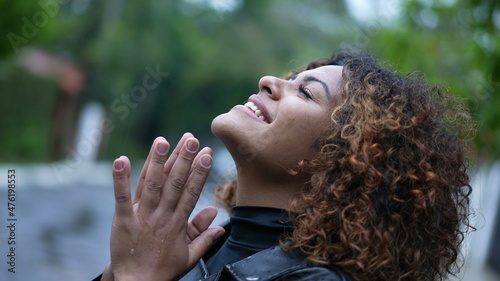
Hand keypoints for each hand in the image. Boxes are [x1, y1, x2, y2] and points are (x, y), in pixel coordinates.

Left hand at [102, 133, 224, 280]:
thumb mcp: (189, 257)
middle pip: (174, 184)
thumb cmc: (162, 270)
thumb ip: (204, 239)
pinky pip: (122, 196)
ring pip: (151, 185)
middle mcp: (162, 216)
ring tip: (162, 140)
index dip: (200, 172)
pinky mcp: (122, 220)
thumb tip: (219, 223)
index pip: (192, 193)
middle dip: (183, 159)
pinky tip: (120, 160)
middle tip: (191, 139)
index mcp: (178, 224)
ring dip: (157, 161)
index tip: (207, 154)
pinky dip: (120, 178)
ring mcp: (142, 217)